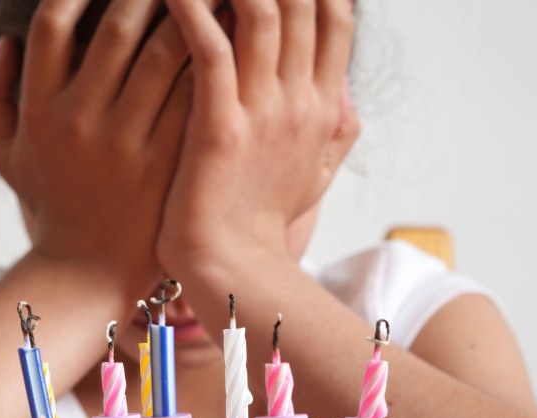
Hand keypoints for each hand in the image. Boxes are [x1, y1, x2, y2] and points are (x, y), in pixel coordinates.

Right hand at [0, 0, 193, 287]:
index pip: (53, 23)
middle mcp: (81, 119)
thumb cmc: (53, 205)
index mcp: (40, 109)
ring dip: (193, 10)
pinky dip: (214, 60)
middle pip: (118, 26)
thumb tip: (3, 43)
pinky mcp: (166, 162)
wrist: (91, 272)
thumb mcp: (6, 156)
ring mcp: (126, 141)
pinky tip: (231, 36)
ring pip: (165, 52)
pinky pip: (194, 95)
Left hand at [157, 0, 359, 272]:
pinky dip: (190, 8)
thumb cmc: (263, 222)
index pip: (334, 19)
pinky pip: (209, 49)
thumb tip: (346, 91)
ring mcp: (262, 114)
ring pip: (262, 12)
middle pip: (302, 3)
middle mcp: (299, 101)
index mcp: (320, 108)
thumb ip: (335, 129)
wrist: (234, 271)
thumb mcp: (314, 173)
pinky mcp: (219, 128)